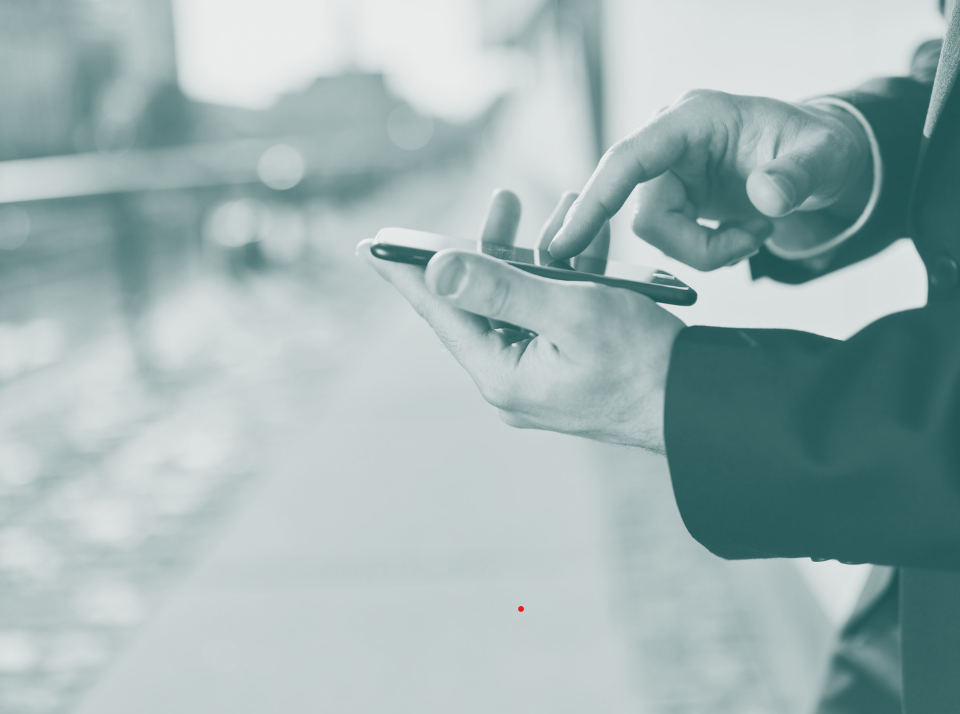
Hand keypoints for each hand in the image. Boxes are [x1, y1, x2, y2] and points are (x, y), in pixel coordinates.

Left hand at [357, 189, 684, 452]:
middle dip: (497, 245)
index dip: (405, 274)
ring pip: (523, 300)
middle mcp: (512, 377)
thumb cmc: (641, 362)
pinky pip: (551, 312)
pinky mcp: (565, 366)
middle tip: (505, 198)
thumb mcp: (569, 313)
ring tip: (564, 206)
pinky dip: (566, 276)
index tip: (370, 246)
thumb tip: (437, 269)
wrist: (698, 404)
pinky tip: (586, 239)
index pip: (439, 313)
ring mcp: (539, 374)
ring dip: (542, 253)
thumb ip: (501, 288)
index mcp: (500, 372)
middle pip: (483, 299)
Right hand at [549, 90, 873, 269]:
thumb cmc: (818, 149)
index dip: (593, 202)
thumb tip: (768, 196)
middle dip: (694, 244)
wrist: (817, 165)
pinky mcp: (672, 199)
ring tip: (754, 231)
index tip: (563, 244)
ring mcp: (667, 174)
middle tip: (749, 242)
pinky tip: (741, 232)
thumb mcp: (823, 159)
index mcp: (690, 121)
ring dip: (706, 249)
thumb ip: (798, 177)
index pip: (626, 161)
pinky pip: (671, 242)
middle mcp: (668, 146)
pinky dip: (707, 250)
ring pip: (656, 235)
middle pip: (644, 213)